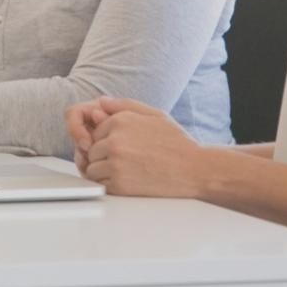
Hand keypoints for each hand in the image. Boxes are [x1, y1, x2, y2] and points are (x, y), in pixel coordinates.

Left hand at [66, 97, 206, 197]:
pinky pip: (99, 184)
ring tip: (127, 171)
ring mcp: (116, 163)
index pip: (95, 130)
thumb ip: (125, 105)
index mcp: (121, 121)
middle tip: (127, 161)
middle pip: (91, 149)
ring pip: (92, 167)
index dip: (107, 140)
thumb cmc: (177, 142)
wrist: (195, 170)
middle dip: (103, 155)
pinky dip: (109, 184)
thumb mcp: (154, 115)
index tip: (125, 147)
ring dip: (103, 171)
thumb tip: (100, 102)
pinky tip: (127, 180)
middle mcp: (115, 141)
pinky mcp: (120, 185)